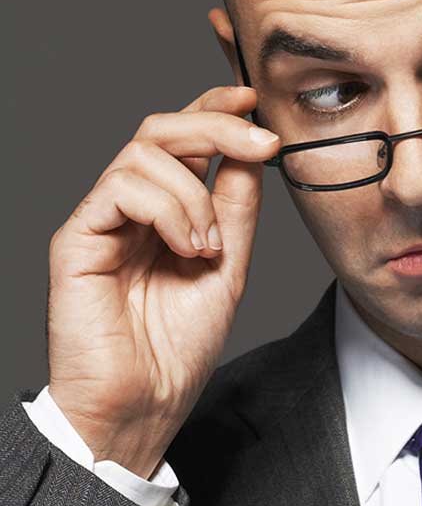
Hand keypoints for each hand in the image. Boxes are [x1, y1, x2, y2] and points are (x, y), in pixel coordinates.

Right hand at [46, 86, 279, 478]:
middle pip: (161, 129)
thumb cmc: (179, 346)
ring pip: (144, 152)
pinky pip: (120, 187)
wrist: (146, 402)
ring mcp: (103, 220)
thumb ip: (235, 208)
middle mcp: (132, 208)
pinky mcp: (78, 238)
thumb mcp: (229, 266)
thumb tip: (253, 150)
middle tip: (260, 141)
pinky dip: (168, 208)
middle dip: (216, 123)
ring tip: (210, 246)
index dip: (216, 109)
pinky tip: (187, 247)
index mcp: (167, 210)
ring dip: (195, 192)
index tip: (256, 102)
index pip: (185, 140)